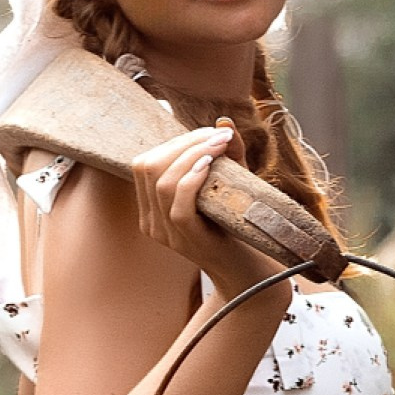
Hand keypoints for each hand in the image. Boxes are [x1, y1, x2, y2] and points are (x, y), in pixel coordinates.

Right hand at [129, 124, 271, 293]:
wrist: (250, 272)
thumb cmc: (237, 230)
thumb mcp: (229, 187)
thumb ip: (226, 155)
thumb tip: (223, 122)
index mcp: (152, 209)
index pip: (145, 164)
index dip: (173, 143)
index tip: (206, 133)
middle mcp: (152, 222)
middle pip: (148, 167)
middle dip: (183, 143)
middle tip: (217, 136)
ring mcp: (166, 232)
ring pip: (162, 181)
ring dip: (193, 155)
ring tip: (220, 145)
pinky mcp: (185, 238)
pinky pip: (178, 202)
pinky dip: (193, 177)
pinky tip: (212, 164)